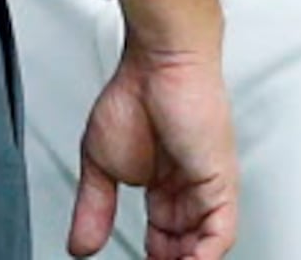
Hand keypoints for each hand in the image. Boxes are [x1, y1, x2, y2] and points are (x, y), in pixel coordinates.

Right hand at [73, 42, 238, 259]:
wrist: (158, 60)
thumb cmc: (135, 92)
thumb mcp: (99, 163)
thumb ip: (93, 208)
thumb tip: (79, 245)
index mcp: (164, 185)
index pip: (164, 237)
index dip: (152, 257)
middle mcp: (189, 189)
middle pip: (184, 245)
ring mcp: (206, 186)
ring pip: (204, 244)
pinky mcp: (220, 181)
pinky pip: (220, 232)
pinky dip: (203, 256)